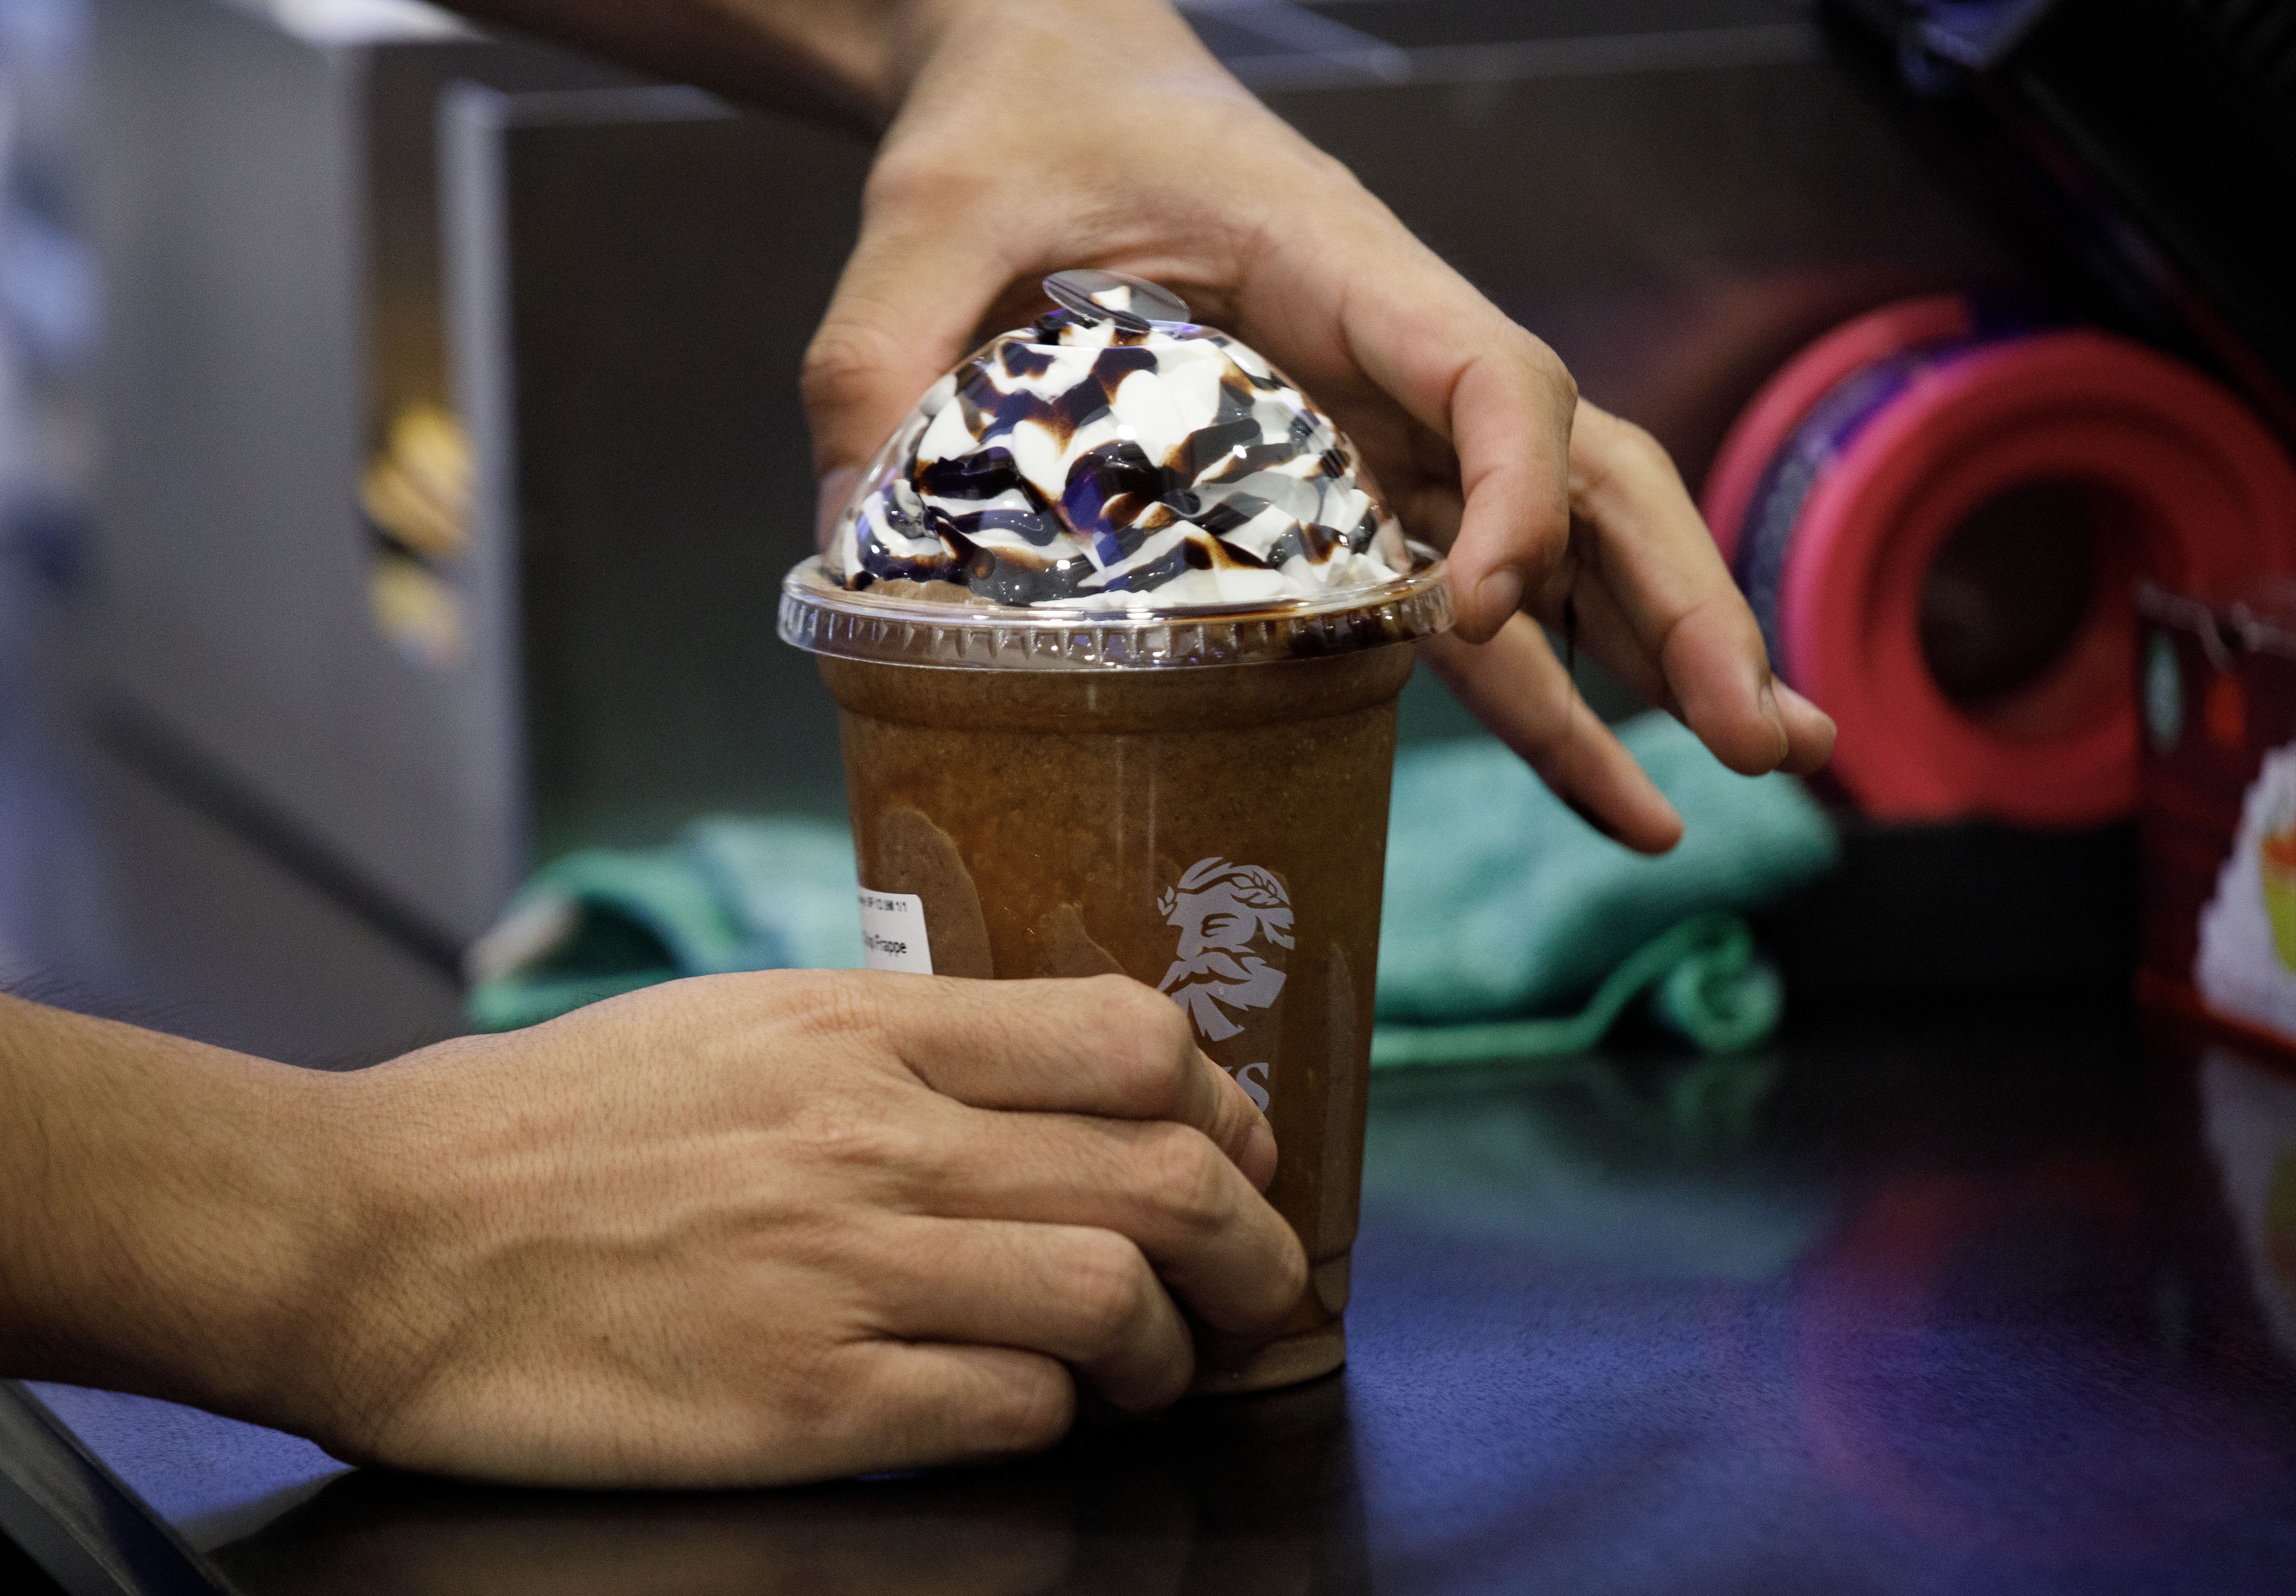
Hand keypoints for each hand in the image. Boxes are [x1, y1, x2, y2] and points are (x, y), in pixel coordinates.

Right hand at [294, 969, 1299, 1486]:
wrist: (375, 1235)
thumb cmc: (548, 1127)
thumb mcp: (735, 1022)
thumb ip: (896, 1045)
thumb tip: (1044, 1083)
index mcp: (860, 1027)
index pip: (1132, 1039)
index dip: (1221, 1105)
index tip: (1232, 1151)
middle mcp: (875, 1138)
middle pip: (1168, 1174)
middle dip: (1255, 1242)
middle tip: (1256, 1281)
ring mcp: (842, 1271)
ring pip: (1116, 1299)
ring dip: (1170, 1349)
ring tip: (1150, 1370)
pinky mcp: (801, 1403)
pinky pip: (1009, 1408)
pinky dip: (1057, 1416)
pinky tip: (1035, 1412)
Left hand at [800, 0, 1834, 852]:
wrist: (1043, 73)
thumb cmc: (1008, 132)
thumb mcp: (924, 235)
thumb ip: (881, 371)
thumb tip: (846, 552)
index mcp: (1335, 270)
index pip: (1488, 377)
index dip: (1514, 495)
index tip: (1480, 609)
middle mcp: (1395, 350)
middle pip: (1590, 468)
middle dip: (1679, 599)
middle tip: (1767, 736)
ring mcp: (1391, 416)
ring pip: (1569, 528)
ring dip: (1656, 647)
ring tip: (1754, 774)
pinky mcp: (1360, 469)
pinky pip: (1477, 571)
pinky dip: (1549, 668)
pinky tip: (1610, 764)